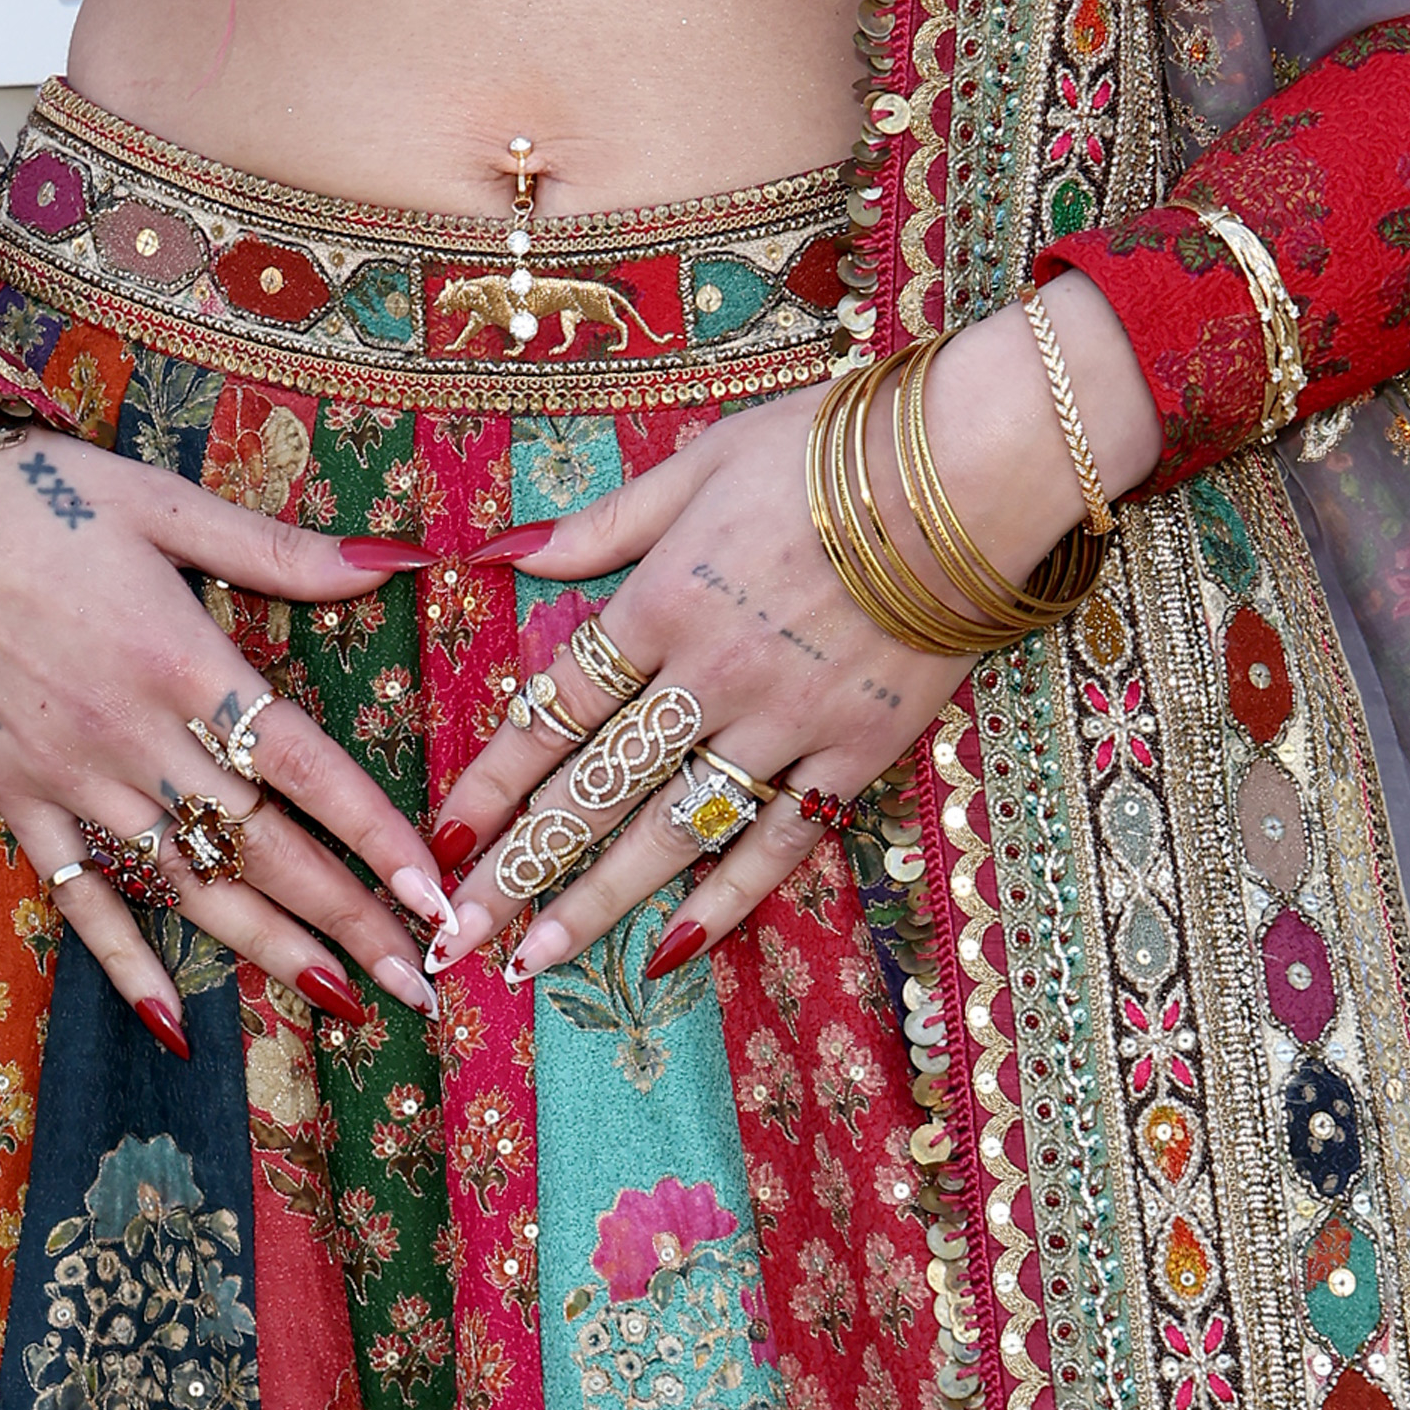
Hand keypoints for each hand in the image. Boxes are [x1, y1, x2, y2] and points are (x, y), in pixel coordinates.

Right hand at [0, 426, 448, 1047]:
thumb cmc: (48, 497)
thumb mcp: (166, 502)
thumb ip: (278, 548)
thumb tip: (392, 559)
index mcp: (183, 658)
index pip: (303, 765)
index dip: (371, 831)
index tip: (431, 888)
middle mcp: (135, 735)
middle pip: (260, 844)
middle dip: (347, 917)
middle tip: (419, 979)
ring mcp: (72, 778)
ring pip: (186, 884)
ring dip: (268, 949)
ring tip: (342, 1002)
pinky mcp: (15, 800)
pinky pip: (80, 898)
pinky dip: (127, 964)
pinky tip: (176, 1025)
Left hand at [423, 280, 1155, 984]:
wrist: (966, 469)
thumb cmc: (827, 447)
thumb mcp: (698, 462)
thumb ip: (605, 524)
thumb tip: (509, 552)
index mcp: (661, 600)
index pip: (555, 708)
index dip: (494, 779)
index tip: (444, 837)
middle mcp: (709, 675)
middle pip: (596, 786)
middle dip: (519, 867)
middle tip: (458, 937)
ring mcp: (784, 724)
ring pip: (671, 830)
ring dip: (596, 902)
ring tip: (533, 962)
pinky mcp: (855, 754)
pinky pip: (778, 843)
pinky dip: (725, 901)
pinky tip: (671, 951)